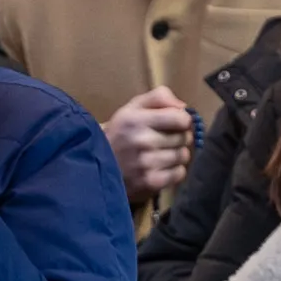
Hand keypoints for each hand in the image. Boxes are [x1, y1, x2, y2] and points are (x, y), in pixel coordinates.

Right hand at [100, 86, 193, 205]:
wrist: (96, 165)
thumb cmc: (120, 133)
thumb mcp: (133, 107)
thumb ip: (159, 98)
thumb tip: (184, 107)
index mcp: (137, 119)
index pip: (180, 118)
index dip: (183, 121)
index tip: (176, 124)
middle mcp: (142, 140)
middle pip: (184, 137)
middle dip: (179, 138)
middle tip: (165, 140)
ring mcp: (146, 163)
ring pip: (183, 156)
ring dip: (177, 155)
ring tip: (162, 154)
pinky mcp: (150, 182)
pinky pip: (179, 173)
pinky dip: (174, 171)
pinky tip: (161, 168)